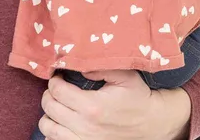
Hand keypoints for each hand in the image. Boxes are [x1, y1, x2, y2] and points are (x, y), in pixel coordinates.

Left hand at [37, 70, 190, 139]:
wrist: (152, 124)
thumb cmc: (137, 98)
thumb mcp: (125, 76)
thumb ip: (100, 67)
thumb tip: (79, 67)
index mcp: (93, 106)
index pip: (57, 90)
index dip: (54, 80)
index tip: (59, 76)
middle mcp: (85, 126)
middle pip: (49, 107)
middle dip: (49, 94)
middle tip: (58, 89)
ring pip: (47, 126)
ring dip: (49, 114)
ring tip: (58, 105)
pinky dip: (54, 131)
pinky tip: (62, 122)